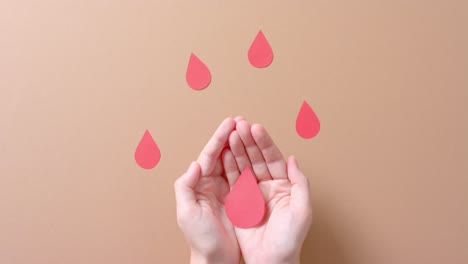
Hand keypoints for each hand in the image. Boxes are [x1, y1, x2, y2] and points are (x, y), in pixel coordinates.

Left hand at [174, 118, 239, 263]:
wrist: (216, 259)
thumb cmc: (200, 239)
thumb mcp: (187, 213)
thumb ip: (186, 186)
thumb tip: (195, 164)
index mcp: (198, 184)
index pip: (209, 156)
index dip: (219, 139)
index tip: (229, 125)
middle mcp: (211, 184)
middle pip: (221, 154)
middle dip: (231, 136)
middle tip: (241, 121)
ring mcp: (225, 190)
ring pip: (233, 162)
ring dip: (240, 146)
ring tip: (249, 130)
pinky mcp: (237, 198)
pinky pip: (243, 175)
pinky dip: (248, 162)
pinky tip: (255, 153)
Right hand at [222, 119, 311, 263]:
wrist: (271, 261)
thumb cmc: (290, 240)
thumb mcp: (302, 210)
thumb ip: (299, 182)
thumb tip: (293, 159)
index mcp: (284, 186)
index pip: (273, 158)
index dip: (265, 143)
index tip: (256, 128)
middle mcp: (268, 186)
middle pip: (256, 158)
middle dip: (248, 141)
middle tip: (240, 125)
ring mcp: (252, 193)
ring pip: (244, 166)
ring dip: (237, 150)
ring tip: (230, 134)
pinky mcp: (239, 202)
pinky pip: (233, 180)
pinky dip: (228, 167)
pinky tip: (224, 153)